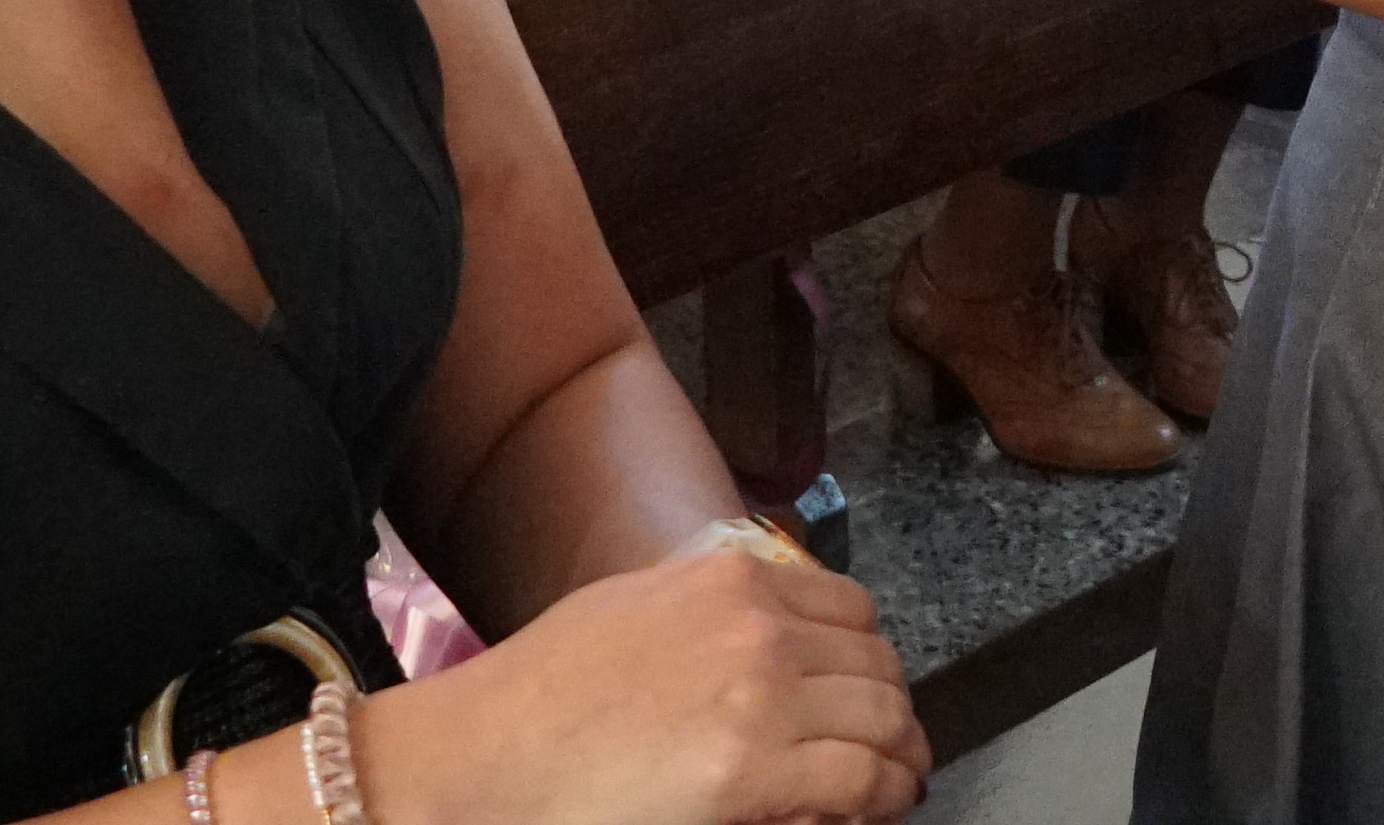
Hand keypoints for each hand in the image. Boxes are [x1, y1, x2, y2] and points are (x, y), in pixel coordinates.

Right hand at [371, 536, 923, 823]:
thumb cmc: (536, 695)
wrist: (484, 754)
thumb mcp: (632, 610)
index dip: (868, 657)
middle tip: (894, 748)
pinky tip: (880, 809)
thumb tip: (759, 641)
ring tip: (897, 783)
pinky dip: (884, 796)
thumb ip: (707, 613)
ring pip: (883, 720)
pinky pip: (861, 780)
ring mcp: (764, 695)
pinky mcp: (758, 768)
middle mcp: (759, 627)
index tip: (869, 690)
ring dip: (899, 755)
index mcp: (730, 581)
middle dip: (892, 710)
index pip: (851, 608)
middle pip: (877, 665)